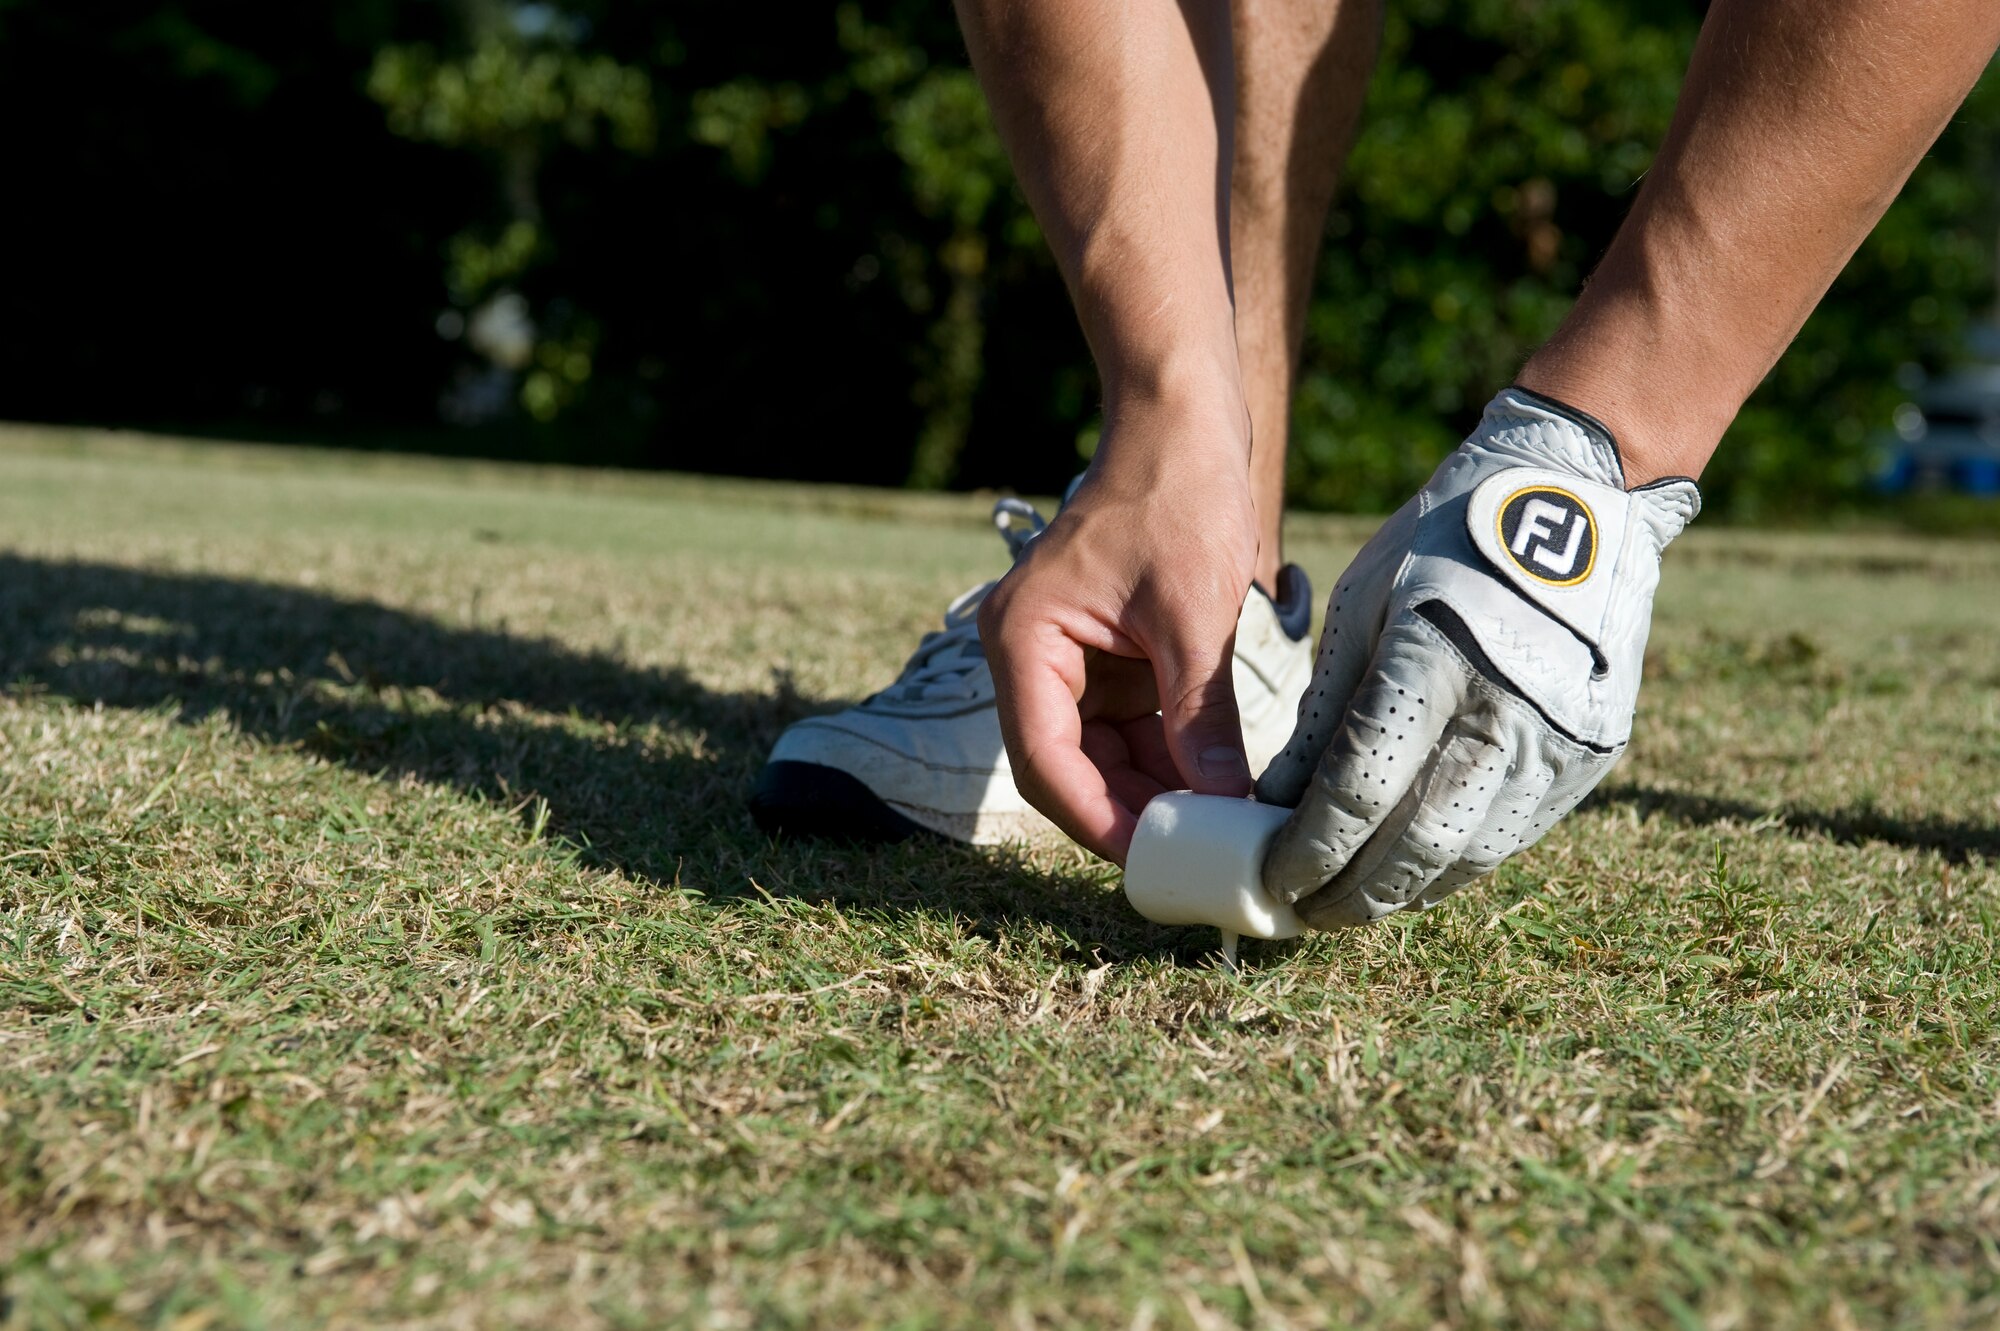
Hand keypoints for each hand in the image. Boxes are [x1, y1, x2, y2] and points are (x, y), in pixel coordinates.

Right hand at [980, 409, 1259, 862]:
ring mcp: (1064, 658)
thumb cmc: (1177, 494)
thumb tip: (1224, 804)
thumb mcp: (1194, 615)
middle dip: (1130, 813)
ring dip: (1153, 790)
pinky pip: (1126, 725)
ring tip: (1217, 829)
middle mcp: (1029, 655)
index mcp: (1023, 640)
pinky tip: (1215, 783)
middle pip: (1067, 767)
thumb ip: (1200, 715)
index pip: (1046, 760)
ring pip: (1098, 754)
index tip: (1155, 861)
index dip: (1098, 819)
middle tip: (1196, 859)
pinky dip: (1167, 755)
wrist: (1182, 421)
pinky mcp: (1103, 656)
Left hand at [1255, 388, 1699, 926]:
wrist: (1577, 501)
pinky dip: (1457, 864)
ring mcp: (1559, 740)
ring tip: (1350, 904)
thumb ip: (1324, 711)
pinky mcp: (1591, 755)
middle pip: (1416, 844)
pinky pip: (1513, 834)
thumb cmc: (1444, 545)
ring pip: (1471, 855)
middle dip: (1350, 893)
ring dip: (1404, 892)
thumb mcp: (1364, 607)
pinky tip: (1413, 872)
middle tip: (1302, 913)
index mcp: (1432, 663)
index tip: (1269, 875)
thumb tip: (1275, 805)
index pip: (1357, 792)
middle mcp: (1504, 711)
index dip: (1307, 849)